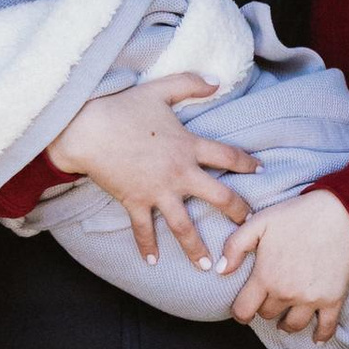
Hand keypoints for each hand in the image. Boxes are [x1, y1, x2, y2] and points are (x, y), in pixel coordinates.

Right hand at [55, 75, 256, 267]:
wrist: (88, 129)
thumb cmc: (123, 107)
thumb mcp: (159, 89)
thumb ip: (190, 83)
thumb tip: (216, 80)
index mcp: (189, 146)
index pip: (228, 157)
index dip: (247, 163)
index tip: (260, 171)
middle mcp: (179, 173)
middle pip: (219, 197)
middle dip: (237, 212)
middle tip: (248, 225)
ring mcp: (157, 191)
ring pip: (184, 226)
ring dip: (196, 248)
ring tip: (208, 268)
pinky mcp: (135, 202)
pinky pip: (143, 230)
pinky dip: (147, 247)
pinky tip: (153, 262)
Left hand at [224, 190, 348, 341]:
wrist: (342, 213)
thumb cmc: (298, 215)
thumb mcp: (259, 222)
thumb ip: (235, 246)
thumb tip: (220, 270)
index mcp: (266, 276)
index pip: (244, 310)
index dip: (240, 313)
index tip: (243, 311)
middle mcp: (287, 292)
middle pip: (268, 315)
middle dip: (265, 309)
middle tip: (270, 299)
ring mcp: (311, 298)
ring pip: (293, 325)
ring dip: (287, 324)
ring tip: (286, 318)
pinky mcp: (334, 298)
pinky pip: (326, 326)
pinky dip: (321, 336)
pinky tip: (317, 339)